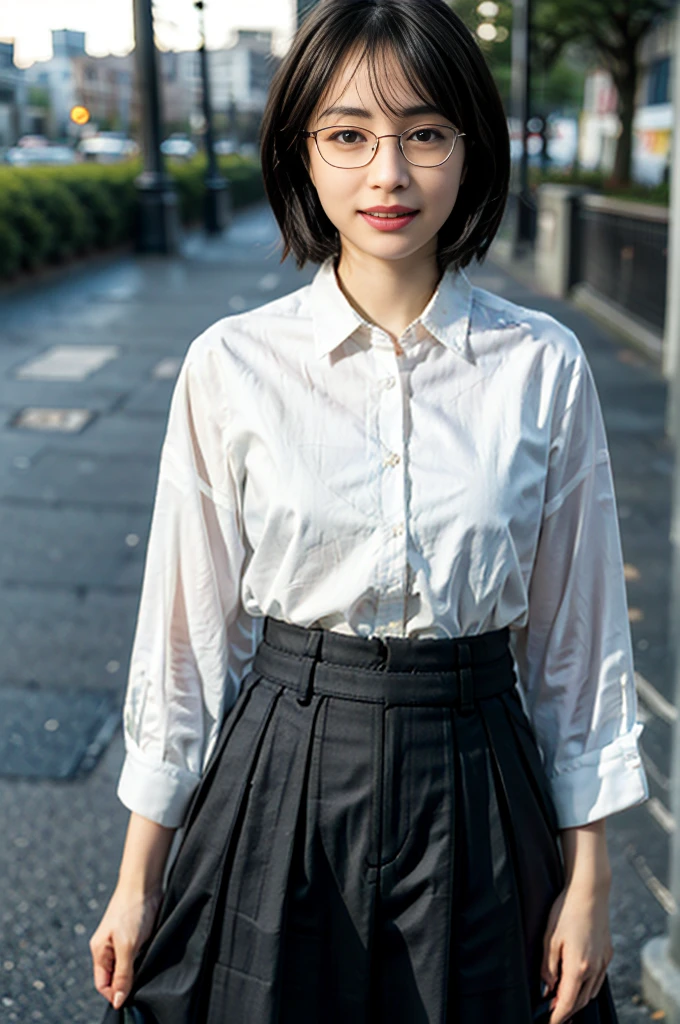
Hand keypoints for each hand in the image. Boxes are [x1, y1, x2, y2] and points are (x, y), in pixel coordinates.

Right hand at [89, 883, 162, 1008]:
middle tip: (142, 985)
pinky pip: (138, 955)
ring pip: (128, 967)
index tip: (130, 999)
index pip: (103, 984)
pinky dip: (145, 960)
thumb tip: (117, 1001)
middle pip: (115, 977)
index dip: (114, 994)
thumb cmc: (131, 911)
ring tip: (148, 970)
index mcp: (100, 952)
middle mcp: (109, 949)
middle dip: (126, 985)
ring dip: (137, 972)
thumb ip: (122, 974)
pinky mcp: (137, 936)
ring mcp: (123, 942)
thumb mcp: (127, 946)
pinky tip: (153, 958)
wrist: (144, 883)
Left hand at [541, 877, 612, 1023]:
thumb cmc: (567, 910)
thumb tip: (548, 986)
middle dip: (566, 1010)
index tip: (549, 1021)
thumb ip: (548, 966)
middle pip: (580, 1001)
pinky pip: (598, 980)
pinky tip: (577, 982)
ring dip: (577, 1000)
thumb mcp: (550, 938)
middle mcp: (594, 968)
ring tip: (562, 999)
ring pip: (591, 992)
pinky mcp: (607, 953)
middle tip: (552, 1012)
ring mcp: (604, 961)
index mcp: (578, 966)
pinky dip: (587, 988)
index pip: (567, 1002)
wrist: (590, 891)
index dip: (557, 1016)